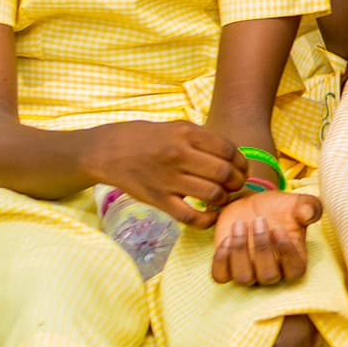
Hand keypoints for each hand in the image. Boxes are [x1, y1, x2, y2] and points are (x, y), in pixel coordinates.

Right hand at [87, 119, 240, 223]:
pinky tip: (211, 215)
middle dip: (237, 181)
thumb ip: (203, 139)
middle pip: (224, 173)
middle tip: (236, 184)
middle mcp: (178, 155)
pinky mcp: (158, 200)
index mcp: (186, 134)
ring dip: (225, 198)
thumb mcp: (176, 127)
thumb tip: (233, 156)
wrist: (106, 152)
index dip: (241, 162)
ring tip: (223, 196)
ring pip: (212, 195)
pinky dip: (207, 220)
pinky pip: (190, 217)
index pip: (228, 150)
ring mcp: (168, 180)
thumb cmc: (144, 138)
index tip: (241, 168)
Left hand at [210, 187, 324, 285]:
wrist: (253, 204)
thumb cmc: (280, 207)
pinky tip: (226, 240)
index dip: (286, 253)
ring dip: (240, 252)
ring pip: (244, 278)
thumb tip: (309, 214)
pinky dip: (221, 261)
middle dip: (262, 248)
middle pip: (268, 276)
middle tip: (259, 220)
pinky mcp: (226, 266)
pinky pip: (221, 276)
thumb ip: (309, 207)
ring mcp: (248, 271)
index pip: (295, 271)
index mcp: (294, 260)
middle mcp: (272, 271)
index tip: (278, 229)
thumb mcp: (299, 203)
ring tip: (240, 225)